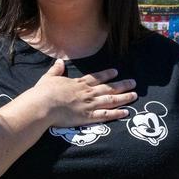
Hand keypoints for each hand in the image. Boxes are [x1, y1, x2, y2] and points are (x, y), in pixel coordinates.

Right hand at [22, 60, 136, 127]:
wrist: (44, 105)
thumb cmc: (43, 92)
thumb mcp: (49, 78)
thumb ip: (55, 70)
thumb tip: (58, 61)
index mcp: (78, 83)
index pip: (96, 77)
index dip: (107, 75)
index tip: (116, 72)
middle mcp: (87, 92)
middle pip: (108, 88)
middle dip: (122, 85)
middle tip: (134, 83)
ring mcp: (89, 104)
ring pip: (111, 100)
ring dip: (124, 97)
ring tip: (135, 95)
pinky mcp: (88, 117)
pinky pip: (106, 115)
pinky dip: (117, 113)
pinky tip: (126, 112)